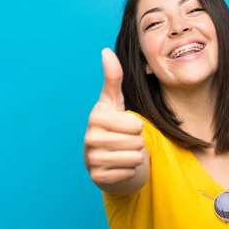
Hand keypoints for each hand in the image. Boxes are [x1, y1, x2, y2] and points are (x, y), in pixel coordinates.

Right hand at [84, 48, 145, 185]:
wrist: (107, 158)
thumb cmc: (114, 126)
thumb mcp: (115, 102)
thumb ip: (113, 78)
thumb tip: (106, 51)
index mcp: (96, 117)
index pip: (135, 125)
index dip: (137, 126)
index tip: (126, 126)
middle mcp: (90, 138)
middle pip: (137, 142)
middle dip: (138, 143)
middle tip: (126, 142)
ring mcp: (92, 159)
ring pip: (134, 158)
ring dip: (135, 157)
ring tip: (124, 152)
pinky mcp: (98, 177)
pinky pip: (128, 173)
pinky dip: (129, 171)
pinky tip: (119, 166)